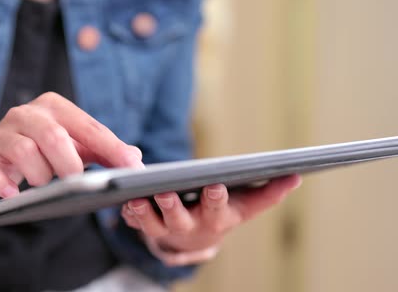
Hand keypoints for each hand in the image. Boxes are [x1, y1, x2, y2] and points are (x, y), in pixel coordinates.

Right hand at [0, 92, 143, 197]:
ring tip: (45, 186)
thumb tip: (136, 159)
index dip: (112, 149)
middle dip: (69, 164)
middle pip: (53, 136)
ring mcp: (2, 133)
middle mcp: (27, 113)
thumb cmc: (45, 148)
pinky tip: (12, 195)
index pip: (88, 127)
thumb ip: (105, 151)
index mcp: (55, 106)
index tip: (132, 169)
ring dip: (39, 175)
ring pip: (23, 151)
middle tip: (78, 184)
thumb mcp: (76, 145)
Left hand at [121, 174, 301, 265]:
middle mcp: (189, 227)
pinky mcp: (145, 226)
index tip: (214, 185)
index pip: (217, 208)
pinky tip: (121, 199)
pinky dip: (127, 213)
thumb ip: (269, 192)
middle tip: (165, 192)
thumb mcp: (246, 206)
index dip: (216, 198)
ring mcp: (165, 230)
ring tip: (134, 197)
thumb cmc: (223, 214)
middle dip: (172, 206)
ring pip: (151, 224)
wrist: (195, 241)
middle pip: (179, 218)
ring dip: (142, 212)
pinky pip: (133, 221)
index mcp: (216, 219)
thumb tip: (296, 176)